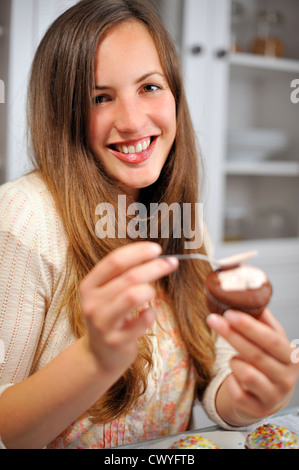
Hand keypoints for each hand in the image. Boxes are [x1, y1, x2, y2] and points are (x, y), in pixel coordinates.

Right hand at [79, 242, 178, 376]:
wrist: (100, 355)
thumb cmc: (110, 317)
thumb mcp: (106, 294)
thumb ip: (121, 275)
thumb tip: (152, 253)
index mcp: (89, 285)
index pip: (114, 261)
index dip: (138, 252)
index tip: (157, 249)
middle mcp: (92, 303)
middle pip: (129, 276)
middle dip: (155, 267)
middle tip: (171, 263)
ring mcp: (103, 323)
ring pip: (133, 295)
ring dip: (151, 289)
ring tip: (153, 293)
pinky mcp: (116, 341)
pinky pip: (143, 320)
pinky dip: (152, 313)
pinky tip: (149, 313)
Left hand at [207, 309, 298, 425]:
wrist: (269, 395)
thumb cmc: (268, 361)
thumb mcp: (271, 339)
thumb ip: (262, 319)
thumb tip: (247, 293)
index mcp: (291, 355)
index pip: (271, 339)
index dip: (249, 326)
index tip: (230, 313)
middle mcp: (287, 377)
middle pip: (255, 354)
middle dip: (232, 335)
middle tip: (213, 320)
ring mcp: (273, 395)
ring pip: (245, 372)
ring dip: (233, 360)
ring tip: (235, 357)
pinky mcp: (258, 408)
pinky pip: (236, 390)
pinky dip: (231, 380)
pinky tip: (235, 375)